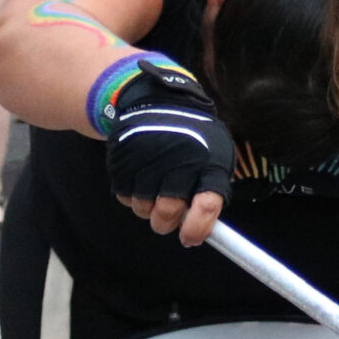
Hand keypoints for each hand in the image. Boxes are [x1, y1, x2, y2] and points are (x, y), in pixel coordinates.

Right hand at [105, 61, 236, 246]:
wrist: (157, 99)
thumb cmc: (193, 133)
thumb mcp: (216, 152)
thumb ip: (212, 188)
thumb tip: (204, 227)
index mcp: (208, 164)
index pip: (206, 207)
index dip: (197, 229)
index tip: (189, 239)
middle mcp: (178, 164)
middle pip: (168, 213)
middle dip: (167, 221)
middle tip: (169, 214)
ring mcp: (147, 163)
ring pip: (143, 208)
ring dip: (148, 206)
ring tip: (155, 186)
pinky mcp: (122, 162)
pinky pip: (124, 196)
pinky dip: (131, 194)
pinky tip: (140, 176)